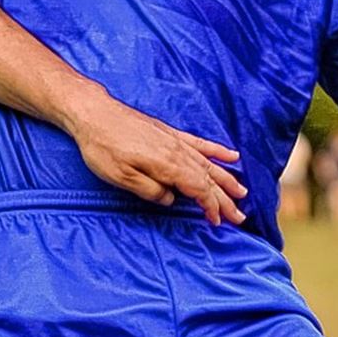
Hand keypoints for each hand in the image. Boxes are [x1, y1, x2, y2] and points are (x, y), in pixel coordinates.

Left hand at [68, 89, 246, 225]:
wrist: (94, 114)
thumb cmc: (102, 147)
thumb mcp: (120, 177)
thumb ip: (149, 190)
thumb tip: (170, 200)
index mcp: (167, 165)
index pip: (199, 189)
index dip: (210, 206)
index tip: (219, 222)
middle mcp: (177, 151)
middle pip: (208, 178)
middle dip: (226, 198)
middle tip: (240, 216)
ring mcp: (175, 140)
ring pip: (209, 162)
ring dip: (227, 178)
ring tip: (242, 192)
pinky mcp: (169, 133)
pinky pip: (200, 143)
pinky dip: (217, 150)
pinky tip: (231, 155)